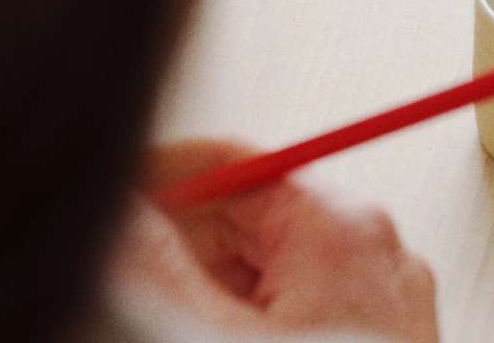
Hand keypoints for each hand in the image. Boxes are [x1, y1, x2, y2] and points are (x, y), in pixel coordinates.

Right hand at [109, 139, 438, 342]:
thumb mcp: (202, 333)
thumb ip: (150, 261)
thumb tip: (115, 213)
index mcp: (343, 229)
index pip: (231, 167)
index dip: (156, 186)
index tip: (106, 214)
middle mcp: (379, 260)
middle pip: (249, 225)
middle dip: (180, 257)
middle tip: (128, 294)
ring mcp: (387, 314)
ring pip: (269, 282)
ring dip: (209, 305)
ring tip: (170, 330)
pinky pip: (299, 323)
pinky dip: (247, 332)